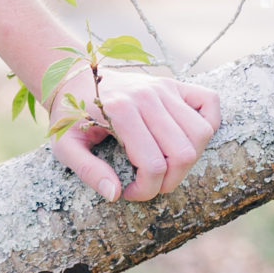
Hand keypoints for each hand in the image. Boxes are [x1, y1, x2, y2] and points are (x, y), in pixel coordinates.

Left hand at [49, 68, 219, 201]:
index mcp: (119, 111)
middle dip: (169, 181)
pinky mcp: (173, 84)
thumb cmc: (70, 115)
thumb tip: (115, 194)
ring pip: (201, 133)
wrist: (73, 78)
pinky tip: (185, 138)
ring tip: (164, 163)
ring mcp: (163, 88)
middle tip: (148, 183)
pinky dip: (208, 122)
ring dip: (189, 158)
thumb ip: (87, 170)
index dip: (146, 190)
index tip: (129, 192)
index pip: (153, 164)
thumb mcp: (64, 145)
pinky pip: (209, 102)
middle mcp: (146, 97)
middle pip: (183, 153)